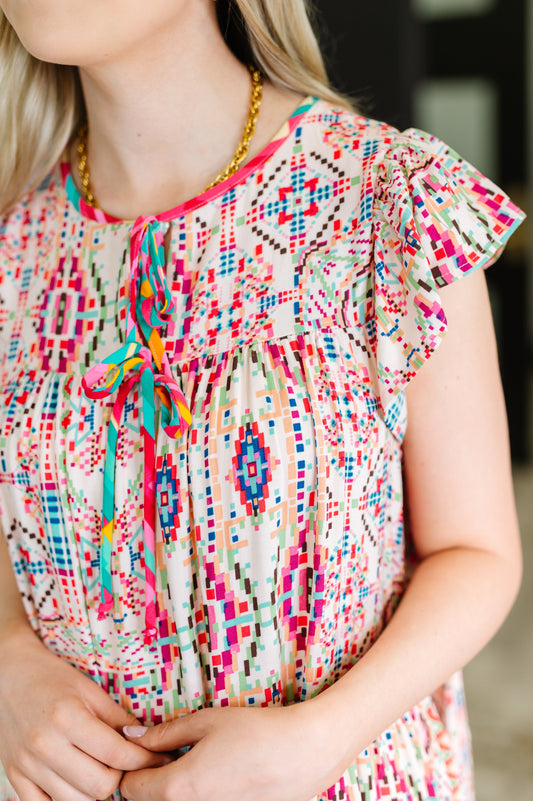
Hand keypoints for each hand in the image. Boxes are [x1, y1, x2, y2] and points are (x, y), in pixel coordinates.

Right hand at [0, 624, 169, 800]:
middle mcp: (46, 746)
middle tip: (129, 764)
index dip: (144, 760)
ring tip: (103, 771)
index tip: (159, 758)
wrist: (8, 675)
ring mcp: (27, 765)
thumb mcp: (89, 690)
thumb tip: (146, 741)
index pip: (116, 755)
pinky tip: (77, 782)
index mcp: (68, 718)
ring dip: (96, 791)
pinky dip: (66, 800)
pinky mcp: (14, 777)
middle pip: (99, 786)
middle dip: (122, 777)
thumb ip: (117, 718)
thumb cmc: (51, 677)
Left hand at [121, 702, 350, 800]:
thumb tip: (130, 735)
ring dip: (174, 790)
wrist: (305, 754)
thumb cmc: (255, 732)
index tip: (147, 748)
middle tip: (170, 754)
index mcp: (176, 788)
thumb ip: (163, 733)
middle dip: (151, 780)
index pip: (129, 788)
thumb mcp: (205, 721)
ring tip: (197, 765)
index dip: (132, 765)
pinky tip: (217, 777)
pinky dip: (198, 796)